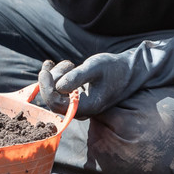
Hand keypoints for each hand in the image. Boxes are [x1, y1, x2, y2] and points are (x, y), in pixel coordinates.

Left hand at [37, 29, 173, 118]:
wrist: (129, 71)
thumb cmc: (115, 68)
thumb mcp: (96, 67)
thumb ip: (78, 76)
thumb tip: (59, 85)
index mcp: (86, 107)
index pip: (56, 104)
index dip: (46, 87)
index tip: (44, 69)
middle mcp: (81, 110)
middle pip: (52, 100)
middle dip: (47, 80)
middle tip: (48, 63)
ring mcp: (78, 104)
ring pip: (55, 93)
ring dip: (54, 76)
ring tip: (68, 63)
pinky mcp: (77, 97)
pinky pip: (59, 90)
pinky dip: (57, 76)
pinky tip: (62, 65)